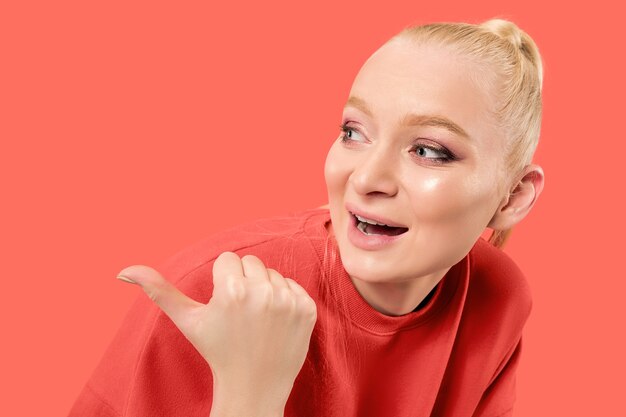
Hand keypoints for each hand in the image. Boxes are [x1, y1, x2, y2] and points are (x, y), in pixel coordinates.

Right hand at [116, 252, 317, 415]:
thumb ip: (159, 291)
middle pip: (251, 262)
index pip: (227, 260)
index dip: (222, 282)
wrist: (254, 386)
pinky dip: (284, 298)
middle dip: (243, 281)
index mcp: (232, 290)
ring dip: (264, 289)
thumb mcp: (188, 321)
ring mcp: (289, 301)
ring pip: (272, 272)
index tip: (225, 307)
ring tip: (257, 318)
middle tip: (240, 312)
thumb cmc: (217, 351)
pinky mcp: (307, 309)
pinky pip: (293, 285)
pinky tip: (275, 322)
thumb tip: (122, 271)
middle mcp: (263, 292)